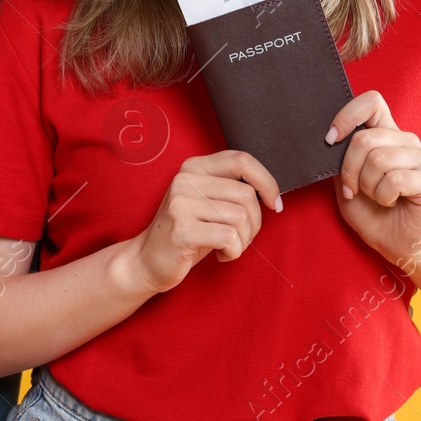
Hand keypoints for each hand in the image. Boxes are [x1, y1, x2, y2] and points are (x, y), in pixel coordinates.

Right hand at [114, 151, 280, 296]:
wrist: (147, 260)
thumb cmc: (187, 232)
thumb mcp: (207, 202)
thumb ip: (230, 188)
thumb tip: (271, 191)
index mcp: (194, 167)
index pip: (242, 160)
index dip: (267, 181)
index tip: (274, 204)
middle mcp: (185, 180)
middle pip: (246, 195)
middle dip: (255, 223)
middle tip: (241, 237)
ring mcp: (181, 203)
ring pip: (241, 217)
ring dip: (244, 240)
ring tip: (229, 246)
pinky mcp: (182, 229)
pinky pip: (229, 237)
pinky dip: (234, 252)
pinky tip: (221, 254)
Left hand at [327, 90, 420, 272]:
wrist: (395, 242)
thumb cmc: (370, 210)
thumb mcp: (344, 181)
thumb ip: (340, 157)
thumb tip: (330, 138)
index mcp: (386, 134)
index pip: (372, 102)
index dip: (347, 116)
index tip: (331, 140)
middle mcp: (406, 141)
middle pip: (365, 138)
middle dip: (349, 169)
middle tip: (353, 188)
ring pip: (379, 159)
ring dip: (367, 185)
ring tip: (375, 196)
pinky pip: (395, 180)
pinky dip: (382, 196)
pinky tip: (389, 202)